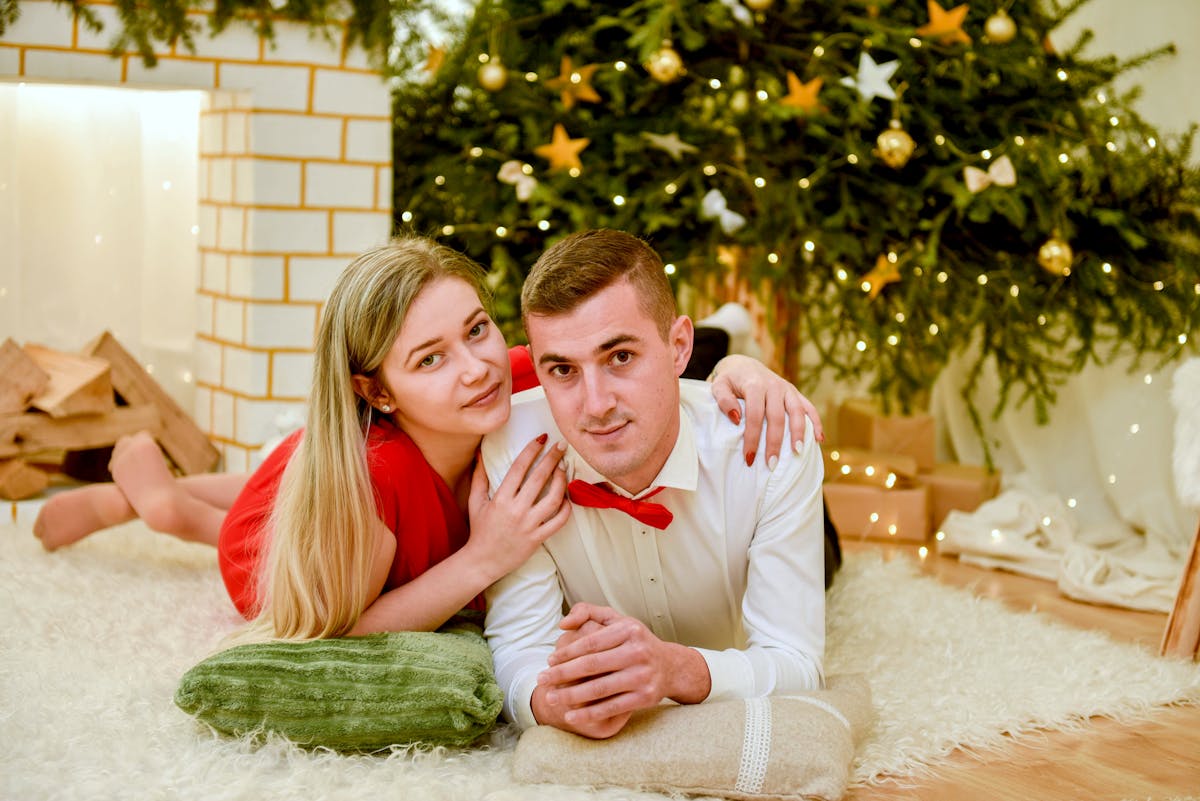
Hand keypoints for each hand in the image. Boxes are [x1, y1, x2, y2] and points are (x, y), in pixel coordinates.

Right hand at [465, 435, 570, 581]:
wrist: (482, 562)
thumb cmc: (479, 530)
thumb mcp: (475, 501)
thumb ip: (479, 477)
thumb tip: (481, 453)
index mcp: (501, 499)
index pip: (519, 468)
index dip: (532, 451)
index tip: (542, 438)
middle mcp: (516, 510)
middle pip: (539, 478)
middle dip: (552, 458)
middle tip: (561, 445)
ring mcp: (529, 525)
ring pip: (553, 499)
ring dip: (561, 481)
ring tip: (564, 469)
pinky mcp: (538, 538)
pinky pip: (558, 522)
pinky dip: (566, 509)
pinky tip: (566, 498)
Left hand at [533, 603, 708, 737]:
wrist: (670, 667)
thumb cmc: (634, 642)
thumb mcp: (616, 620)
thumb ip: (587, 613)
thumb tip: (562, 625)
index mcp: (629, 630)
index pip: (590, 642)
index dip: (567, 652)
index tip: (549, 660)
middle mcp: (638, 652)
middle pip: (592, 665)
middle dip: (563, 674)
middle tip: (541, 679)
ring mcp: (642, 676)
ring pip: (599, 688)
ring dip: (571, 695)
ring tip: (550, 698)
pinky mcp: (645, 697)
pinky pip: (611, 707)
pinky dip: (589, 713)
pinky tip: (571, 715)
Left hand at [709, 354, 824, 467]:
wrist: (744, 366)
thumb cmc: (729, 382)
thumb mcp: (718, 386)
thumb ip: (723, 400)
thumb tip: (736, 418)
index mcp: (755, 385)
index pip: (755, 415)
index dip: (752, 438)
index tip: (749, 458)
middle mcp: (774, 386)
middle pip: (777, 417)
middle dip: (775, 442)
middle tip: (771, 464)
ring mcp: (787, 389)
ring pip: (797, 412)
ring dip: (799, 433)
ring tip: (798, 452)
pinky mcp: (795, 393)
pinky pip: (809, 407)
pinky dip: (816, 422)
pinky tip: (820, 439)